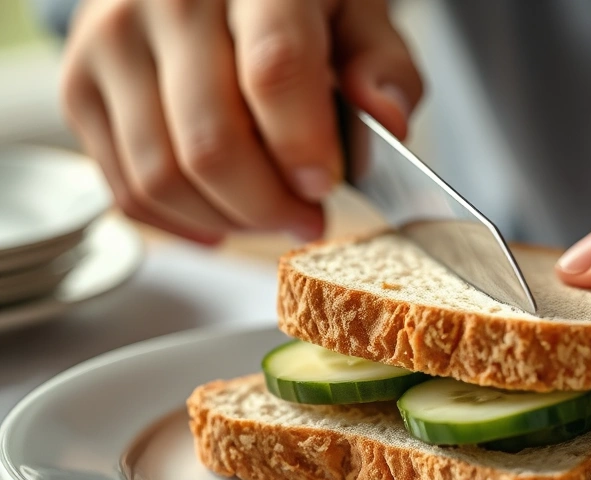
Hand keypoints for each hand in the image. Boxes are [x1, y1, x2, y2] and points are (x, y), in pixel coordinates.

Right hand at [61, 0, 422, 243]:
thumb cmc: (294, 0)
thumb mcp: (357, 15)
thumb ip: (383, 67)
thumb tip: (387, 121)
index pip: (274, 69)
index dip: (302, 146)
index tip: (326, 186)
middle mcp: (169, 1)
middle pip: (211, 142)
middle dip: (269, 206)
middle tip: (308, 219)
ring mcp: (112, 42)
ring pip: (161, 176)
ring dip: (227, 222)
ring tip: (269, 216)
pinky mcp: (80, 84)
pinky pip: (126, 188)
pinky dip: (181, 222)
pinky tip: (222, 218)